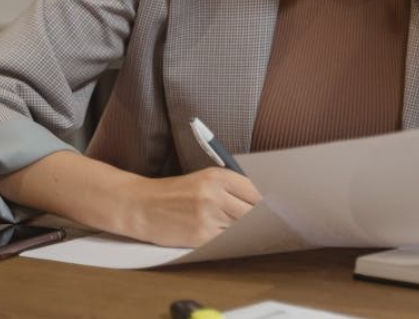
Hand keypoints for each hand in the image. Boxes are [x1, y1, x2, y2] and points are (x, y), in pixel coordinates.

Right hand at [120, 167, 261, 246]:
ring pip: (242, 228)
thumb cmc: (174, 193)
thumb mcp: (204, 180)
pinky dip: (229, 241)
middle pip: (254, 211)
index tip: (278, 209)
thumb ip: (232, 188)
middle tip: (269, 224)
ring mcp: (208, 216)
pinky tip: (228, 238)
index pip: (257, 190)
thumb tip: (263, 202)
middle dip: (262, 219)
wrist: (140, 205)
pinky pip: (226, 241)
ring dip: (246, 231)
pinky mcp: (200, 236)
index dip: (269, 202)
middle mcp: (215, 194)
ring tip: (248, 231)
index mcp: (219, 176)